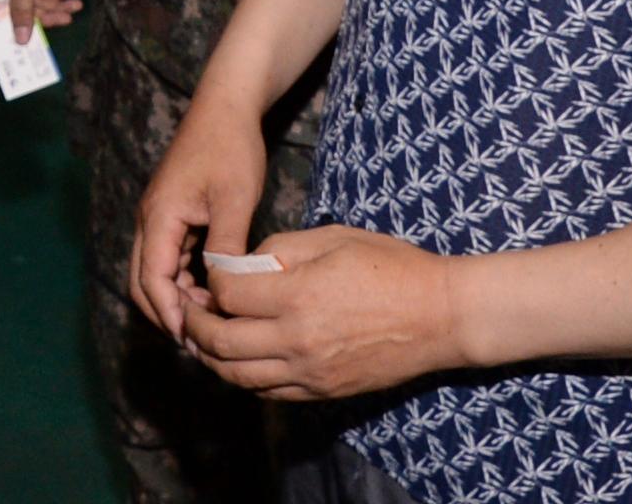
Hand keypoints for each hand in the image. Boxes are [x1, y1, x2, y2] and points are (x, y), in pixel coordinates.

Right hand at [130, 96, 266, 340]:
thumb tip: (223, 288)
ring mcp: (159, 216)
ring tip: (208, 322)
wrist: (225, 108)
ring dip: (174, 298)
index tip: (190, 340)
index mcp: (159, 216)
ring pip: (153, 270)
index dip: (167, 313)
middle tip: (197, 340)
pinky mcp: (172, 214)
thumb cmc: (230, 149)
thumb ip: (225, 245)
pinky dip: (181, 280)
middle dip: (164, 312)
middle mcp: (150, 219)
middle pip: (141, 279)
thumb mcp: (235, 200)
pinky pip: (168, 257)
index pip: (151, 278)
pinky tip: (210, 293)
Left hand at [178, 224, 462, 402]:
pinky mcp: (323, 391)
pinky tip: (239, 360)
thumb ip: (282, 248)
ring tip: (203, 338)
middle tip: (189, 309)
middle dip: (195, 324)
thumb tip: (246, 263)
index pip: (228, 296)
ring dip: (211, 358)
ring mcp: (310, 372)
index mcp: (297, 295)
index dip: (212, 282)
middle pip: (221, 342)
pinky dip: (244, 379)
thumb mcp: (334, 238)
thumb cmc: (392, 267)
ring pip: (238, 376)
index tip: (213, 274)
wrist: (442, 316)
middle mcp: (297, 339)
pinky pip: (268, 393)